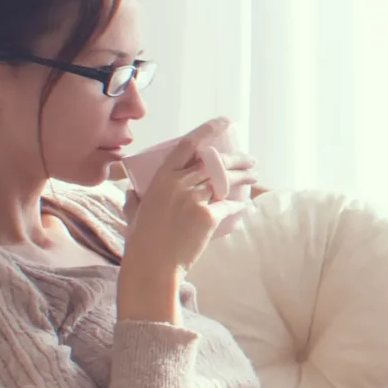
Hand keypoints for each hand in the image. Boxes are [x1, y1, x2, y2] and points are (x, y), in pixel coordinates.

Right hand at [116, 116, 243, 319]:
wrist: (152, 265)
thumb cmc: (141, 241)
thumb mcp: (133, 211)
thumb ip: (136, 198)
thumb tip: (134, 191)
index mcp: (161, 178)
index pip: (188, 145)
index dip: (207, 130)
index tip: (224, 122)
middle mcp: (179, 184)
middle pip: (215, 162)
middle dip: (237, 158)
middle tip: (250, 159)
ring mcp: (194, 199)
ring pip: (225, 180)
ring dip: (244, 176)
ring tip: (254, 175)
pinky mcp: (207, 217)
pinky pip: (228, 205)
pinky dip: (238, 204)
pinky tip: (246, 202)